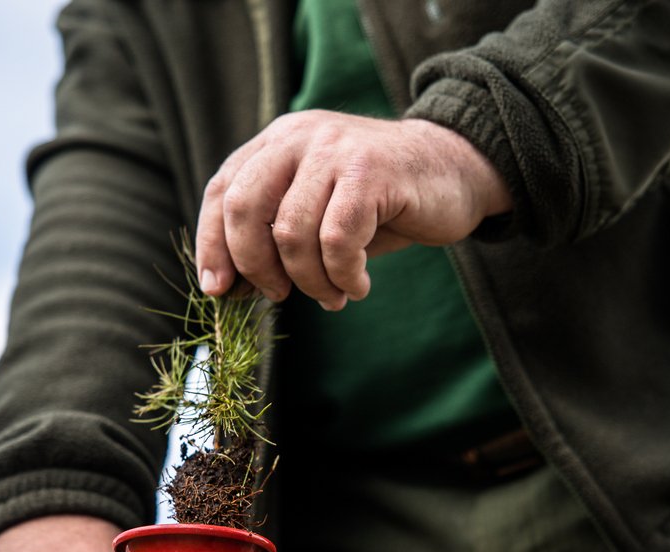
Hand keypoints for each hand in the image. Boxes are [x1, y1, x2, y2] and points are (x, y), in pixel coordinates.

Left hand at [194, 111, 510, 310]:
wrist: (456, 171)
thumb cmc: (381, 204)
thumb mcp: (317, 213)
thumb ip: (273, 238)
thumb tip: (228, 287)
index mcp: (277, 143)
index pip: (221, 190)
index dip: (212, 244)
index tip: (219, 290)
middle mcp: (299, 137)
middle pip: (244, 207)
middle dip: (255, 266)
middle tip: (279, 296)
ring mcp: (335, 150)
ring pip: (292, 233)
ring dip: (309, 281)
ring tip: (332, 296)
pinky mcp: (371, 171)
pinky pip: (337, 240)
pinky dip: (343, 276)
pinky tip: (358, 285)